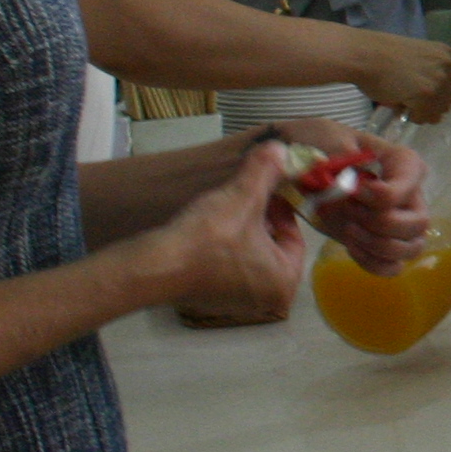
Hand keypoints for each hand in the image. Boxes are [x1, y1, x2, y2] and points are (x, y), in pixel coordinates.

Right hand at [160, 141, 311, 322]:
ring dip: (241, 231)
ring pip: (249, 255)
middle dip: (261, 220)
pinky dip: (222, 248)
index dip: (281, 209)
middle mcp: (266, 301)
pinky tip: (208, 230)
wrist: (154, 266)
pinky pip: (227, 266)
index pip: (295, 238)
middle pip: (273, 247)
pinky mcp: (210, 299)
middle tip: (246, 197)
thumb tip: (281, 147)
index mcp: (284, 283)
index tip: (266, 192)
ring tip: (226, 209)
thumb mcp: (243, 195)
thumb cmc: (209, 237)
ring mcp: (236, 303)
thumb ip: (266, 170)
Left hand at [267, 119, 431, 273]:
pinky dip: (374, 263)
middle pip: (418, 223)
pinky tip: (351, 248)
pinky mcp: (379, 242)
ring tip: (349, 231)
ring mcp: (397, 220)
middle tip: (349, 213)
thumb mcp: (327, 138)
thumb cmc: (316, 142)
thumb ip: (342, 155)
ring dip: (378, 246)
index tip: (353, 191)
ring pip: (412, 247)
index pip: (410, 185)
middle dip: (381, 224)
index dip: (385, 196)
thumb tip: (352, 181)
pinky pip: (393, 265)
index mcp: (402, 163)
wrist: (296, 161)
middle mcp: (408, 193)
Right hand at [354, 38, 450, 122]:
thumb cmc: (381, 57)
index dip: (443, 96)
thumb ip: (431, 75)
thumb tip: (435, 103)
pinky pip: (425, 117)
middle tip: (413, 104)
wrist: (364, 55)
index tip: (428, 99)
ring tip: (403, 102)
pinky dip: (412, 116)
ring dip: (422, 112)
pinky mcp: (427, 94)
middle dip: (434, 105)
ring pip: (439, 111)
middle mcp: (447, 65)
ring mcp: (439, 80)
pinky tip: (399, 104)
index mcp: (446, 54)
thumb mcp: (417, 61)